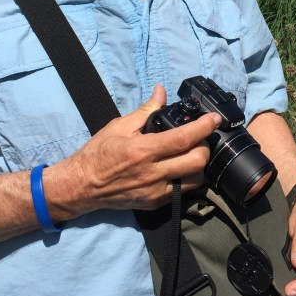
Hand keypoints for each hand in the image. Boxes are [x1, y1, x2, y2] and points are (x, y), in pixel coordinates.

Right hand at [45, 85, 221, 218]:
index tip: (214, 119)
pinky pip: (182, 191)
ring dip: (198, 165)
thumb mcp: (119, 126)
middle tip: (199, 137)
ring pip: (196, 180)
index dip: (203, 127)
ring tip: (189, 153)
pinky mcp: (155, 204)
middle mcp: (152, 174)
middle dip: (205, 146)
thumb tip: (161, 91)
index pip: (183, 139)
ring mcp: (156, 192)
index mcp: (143, 151)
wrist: (81, 187)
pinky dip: (186, 177)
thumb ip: (145, 110)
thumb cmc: (98, 154)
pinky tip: (178, 167)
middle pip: (197, 162)